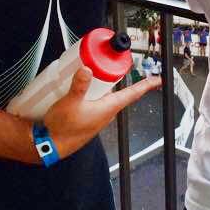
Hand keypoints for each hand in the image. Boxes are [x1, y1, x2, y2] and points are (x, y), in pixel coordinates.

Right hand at [43, 67, 161, 158]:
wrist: (51, 145)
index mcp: (108, 108)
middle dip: (116, 77)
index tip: (158, 80)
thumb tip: (87, 70)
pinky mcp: (88, 117)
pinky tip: (80, 89)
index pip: (132, 94)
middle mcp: (106, 112)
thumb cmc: (64, 129)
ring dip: (101, 85)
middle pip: (117, 91)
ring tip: (91, 73)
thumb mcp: (70, 102)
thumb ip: (79, 85)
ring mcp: (98, 115)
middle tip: (111, 64)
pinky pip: (95, 101)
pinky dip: (92, 92)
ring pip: (105, 95)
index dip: (146, 85)